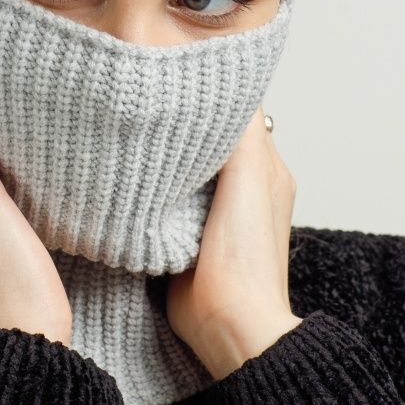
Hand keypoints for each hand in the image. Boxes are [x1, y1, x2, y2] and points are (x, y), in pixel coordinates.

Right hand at [165, 105, 302, 379]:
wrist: (228, 326)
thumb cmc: (246, 260)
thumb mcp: (251, 178)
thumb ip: (243, 131)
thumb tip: (233, 86)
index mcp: (266, 169)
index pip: (240, 113)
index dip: (214, 95)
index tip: (182, 78)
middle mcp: (244, 187)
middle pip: (211, 138)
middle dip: (185, 123)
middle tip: (152, 104)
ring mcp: (216, 213)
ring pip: (188, 166)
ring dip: (168, 157)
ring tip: (139, 136)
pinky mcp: (188, 235)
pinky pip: (170, 197)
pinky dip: (157, 187)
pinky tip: (138, 180)